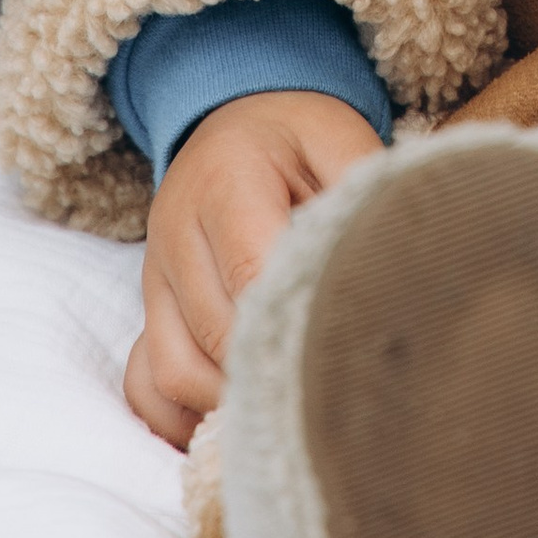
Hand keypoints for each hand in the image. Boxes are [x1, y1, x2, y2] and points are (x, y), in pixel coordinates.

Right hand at [124, 90, 382, 446]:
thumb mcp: (341, 139)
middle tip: (334, 396)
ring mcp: (153, 273)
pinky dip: (183, 418)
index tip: (343, 357)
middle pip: (214, 333)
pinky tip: (237, 419)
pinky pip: (144, 383)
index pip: (250, 272)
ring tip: (291, 409)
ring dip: (229, 402)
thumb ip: (361, 192)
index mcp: (226, 177)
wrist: (239, 119)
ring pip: (173, 371)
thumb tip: (393, 264)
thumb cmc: (300, 139)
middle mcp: (174, 227)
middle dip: (270, 371)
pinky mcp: (147, 308)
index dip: (291, 325)